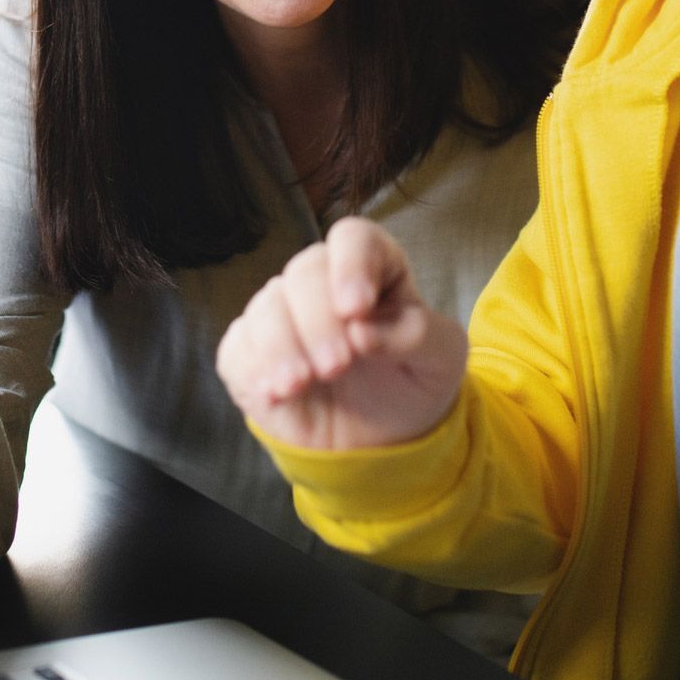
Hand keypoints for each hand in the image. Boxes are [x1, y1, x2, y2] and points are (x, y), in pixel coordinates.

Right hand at [215, 216, 467, 449]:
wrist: (383, 440)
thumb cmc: (414, 384)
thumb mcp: (441, 359)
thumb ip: (416, 335)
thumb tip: (363, 332)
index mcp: (374, 268)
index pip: (354, 239)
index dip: (351, 265)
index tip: (356, 309)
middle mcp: (322, 282)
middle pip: (304, 272)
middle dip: (317, 321)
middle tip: (337, 366)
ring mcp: (282, 315)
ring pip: (266, 308)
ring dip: (281, 347)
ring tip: (300, 386)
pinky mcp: (251, 353)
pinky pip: (237, 349)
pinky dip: (253, 371)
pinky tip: (276, 396)